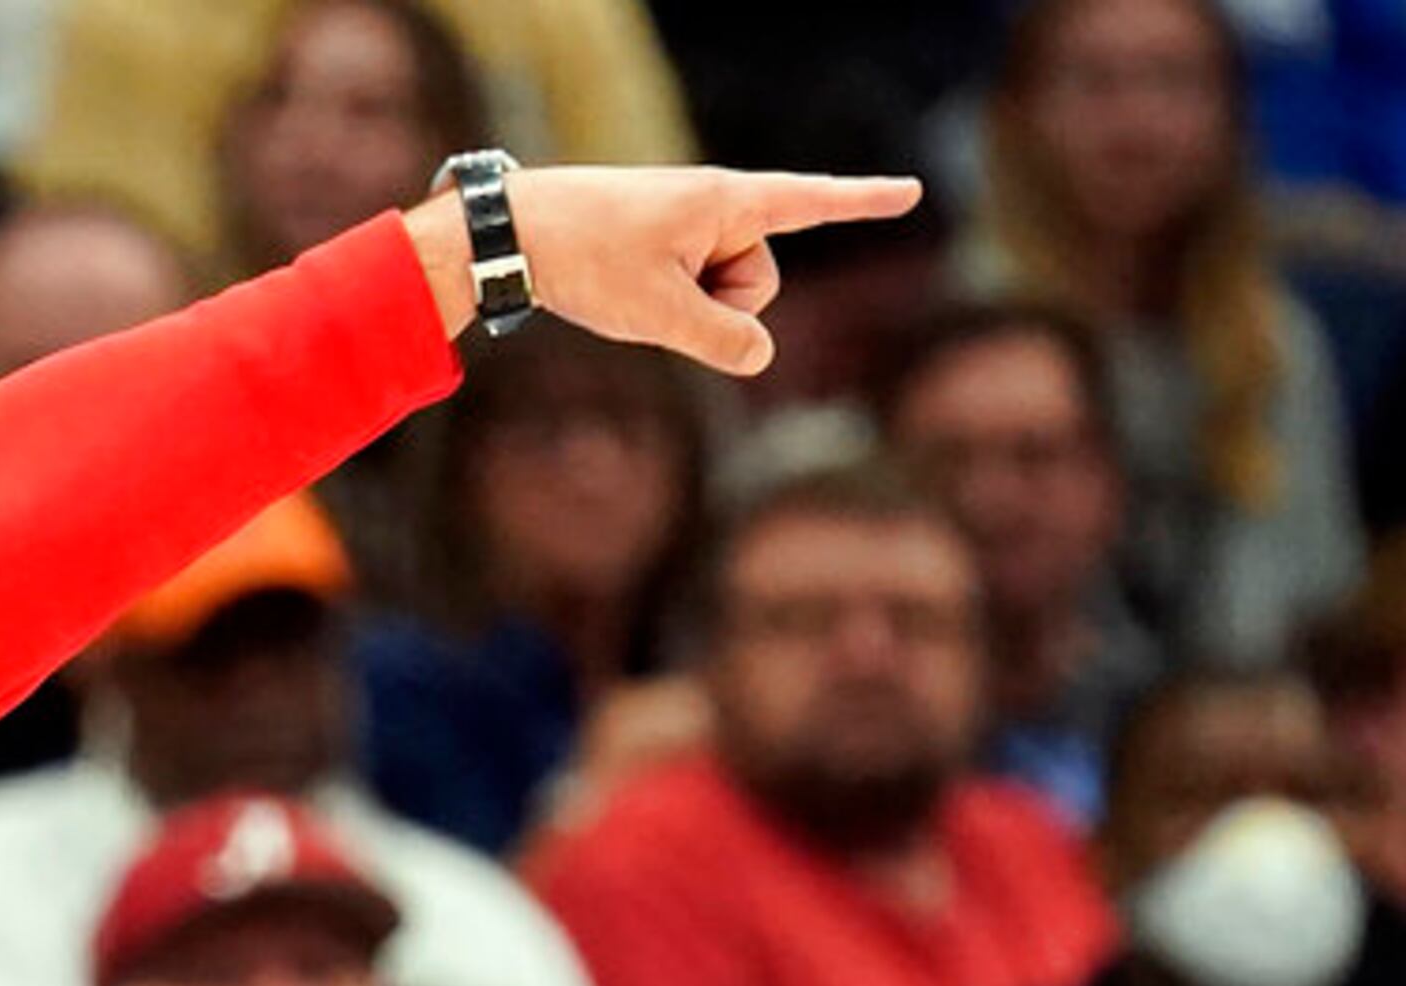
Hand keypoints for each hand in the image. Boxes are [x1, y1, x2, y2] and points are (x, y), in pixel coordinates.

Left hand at [410, 166, 924, 377]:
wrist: (510, 231)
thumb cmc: (586, 258)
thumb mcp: (659, 312)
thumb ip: (721, 339)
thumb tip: (758, 356)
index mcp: (727, 203)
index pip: (812, 203)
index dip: (864, 203)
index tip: (912, 192)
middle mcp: (713, 205)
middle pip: (756, 280)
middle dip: (719, 303)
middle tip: (650, 287)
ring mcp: (684, 226)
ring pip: (718, 292)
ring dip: (682, 305)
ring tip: (625, 283)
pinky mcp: (657, 245)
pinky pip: (685, 288)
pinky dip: (664, 301)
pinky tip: (625, 287)